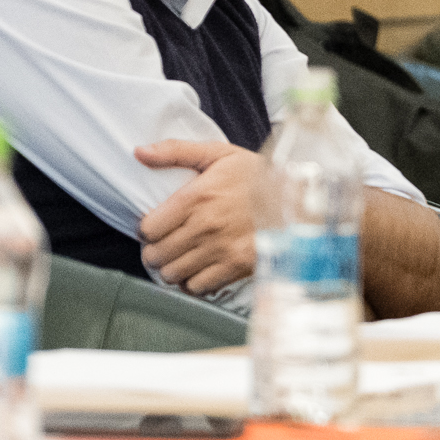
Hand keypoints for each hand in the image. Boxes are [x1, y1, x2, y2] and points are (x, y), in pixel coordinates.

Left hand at [136, 140, 266, 294]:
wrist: (299, 196)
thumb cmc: (257, 175)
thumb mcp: (219, 154)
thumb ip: (176, 151)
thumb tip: (140, 153)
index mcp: (197, 197)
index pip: (148, 229)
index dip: (149, 229)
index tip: (159, 226)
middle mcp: (206, 226)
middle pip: (156, 255)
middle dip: (157, 250)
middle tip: (168, 243)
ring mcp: (221, 249)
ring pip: (172, 274)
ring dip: (173, 267)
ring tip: (183, 256)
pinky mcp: (236, 267)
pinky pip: (197, 287)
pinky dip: (193, 281)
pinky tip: (200, 268)